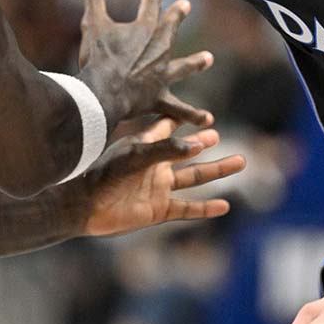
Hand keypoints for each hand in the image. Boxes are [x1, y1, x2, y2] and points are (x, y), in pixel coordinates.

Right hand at [74, 0, 214, 129]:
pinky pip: (179, 109)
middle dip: (177, 16)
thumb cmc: (98, 58)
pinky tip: (208, 119)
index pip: (152, 2)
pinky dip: (192, 115)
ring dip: (195, 63)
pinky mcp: (160, 99)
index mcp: (144, 29)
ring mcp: (162, 75)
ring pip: (183, 67)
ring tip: (208, 59)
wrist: (104, 93)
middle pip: (170, 29)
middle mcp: (159, 50)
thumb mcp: (92, 23)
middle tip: (186, 5)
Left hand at [74, 119, 245, 236]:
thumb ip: (166, 149)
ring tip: (239, 161)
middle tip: (220, 136)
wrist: (83, 206)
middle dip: (205, 144)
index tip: (202, 114)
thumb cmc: (103, 175)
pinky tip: (223, 206)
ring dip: (216, 171)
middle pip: (188, 153)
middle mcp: (155, 165)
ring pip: (194, 178)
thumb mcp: (135, 156)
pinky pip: (187, 208)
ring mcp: (158, 188)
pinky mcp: (158, 210)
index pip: (169, 127)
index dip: (184, 120)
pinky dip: (205, 208)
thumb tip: (197, 146)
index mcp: (147, 146)